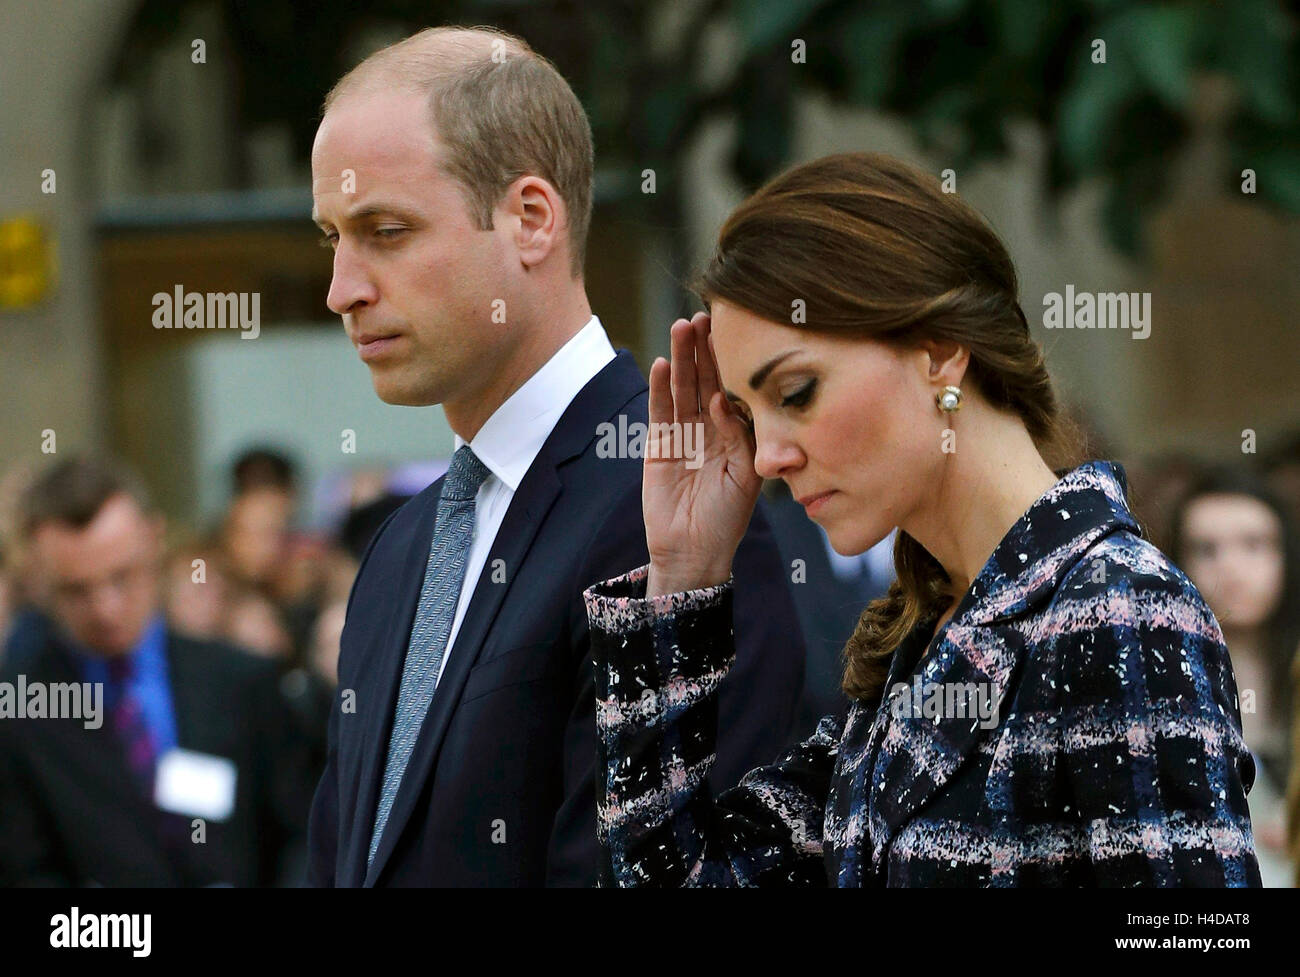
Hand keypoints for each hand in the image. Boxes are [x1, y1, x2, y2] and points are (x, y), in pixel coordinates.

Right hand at [643, 312, 762, 595]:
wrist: (694, 552)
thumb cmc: (726, 518)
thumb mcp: (745, 477)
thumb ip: (739, 438)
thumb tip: (723, 401)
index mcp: (734, 433)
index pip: (732, 388)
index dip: (732, 361)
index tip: (737, 329)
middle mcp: (707, 428)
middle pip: (705, 379)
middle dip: (705, 348)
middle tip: (705, 315)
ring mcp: (681, 434)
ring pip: (682, 389)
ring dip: (683, 358)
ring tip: (682, 327)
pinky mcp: (658, 446)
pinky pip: (659, 412)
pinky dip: (661, 389)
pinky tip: (664, 364)